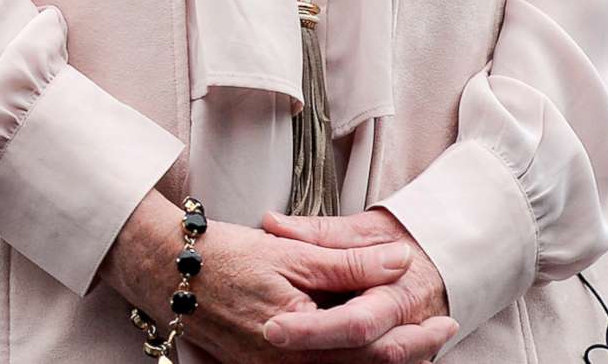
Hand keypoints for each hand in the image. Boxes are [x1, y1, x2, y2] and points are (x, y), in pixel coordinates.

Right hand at [101, 195, 437, 363]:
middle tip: (441, 333)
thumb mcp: (291, 254)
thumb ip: (348, 263)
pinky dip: (349, 359)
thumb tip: (399, 262)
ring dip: (382, 359)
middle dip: (408, 352)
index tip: (443, 320)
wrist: (165, 271)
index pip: (374, 346)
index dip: (415, 336)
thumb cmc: (223, 257)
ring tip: (414, 340)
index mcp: (301, 340)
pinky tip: (363, 344)